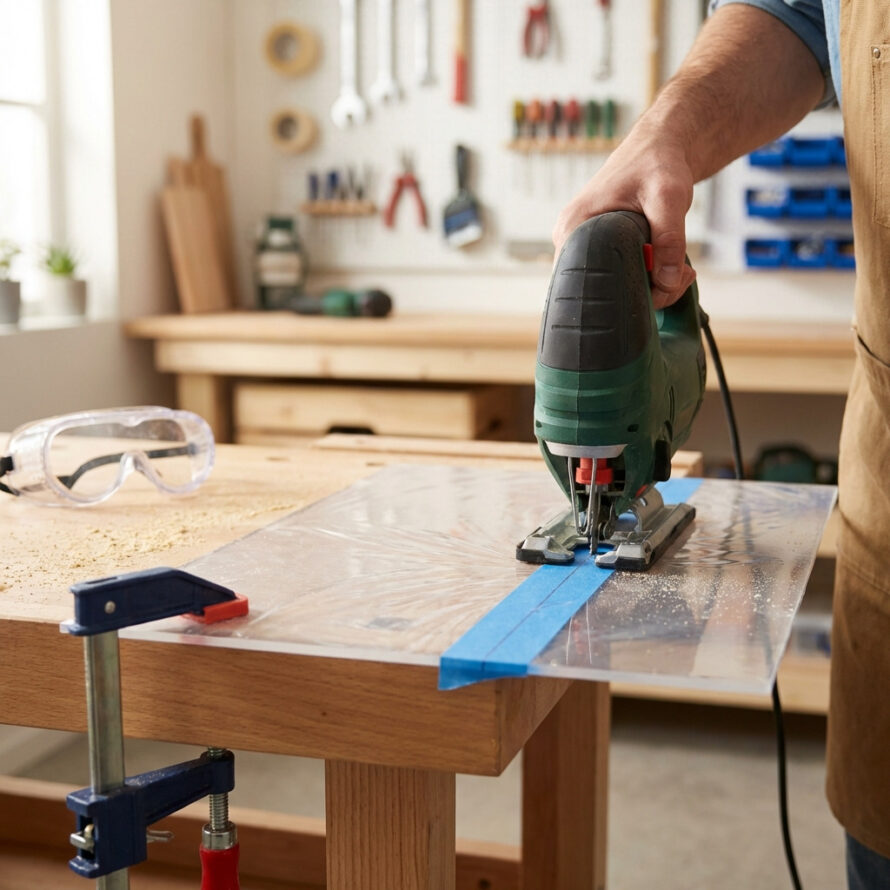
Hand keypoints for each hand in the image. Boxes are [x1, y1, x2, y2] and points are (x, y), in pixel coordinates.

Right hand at [552, 129, 696, 308]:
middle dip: (648, 291)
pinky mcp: (601, 249)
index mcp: (574, 230)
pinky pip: (621, 274)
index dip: (625, 293)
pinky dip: (649, 277)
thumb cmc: (656, 163)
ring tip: (683, 268)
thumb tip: (668, 281)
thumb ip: (669, 239)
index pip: (586, 284)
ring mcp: (585, 247)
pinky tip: (671, 266)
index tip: (664, 284)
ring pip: (616, 285)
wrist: (658, 147)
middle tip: (682, 275)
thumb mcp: (667, 198)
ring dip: (654, 286)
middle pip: (603, 288)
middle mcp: (572, 242)